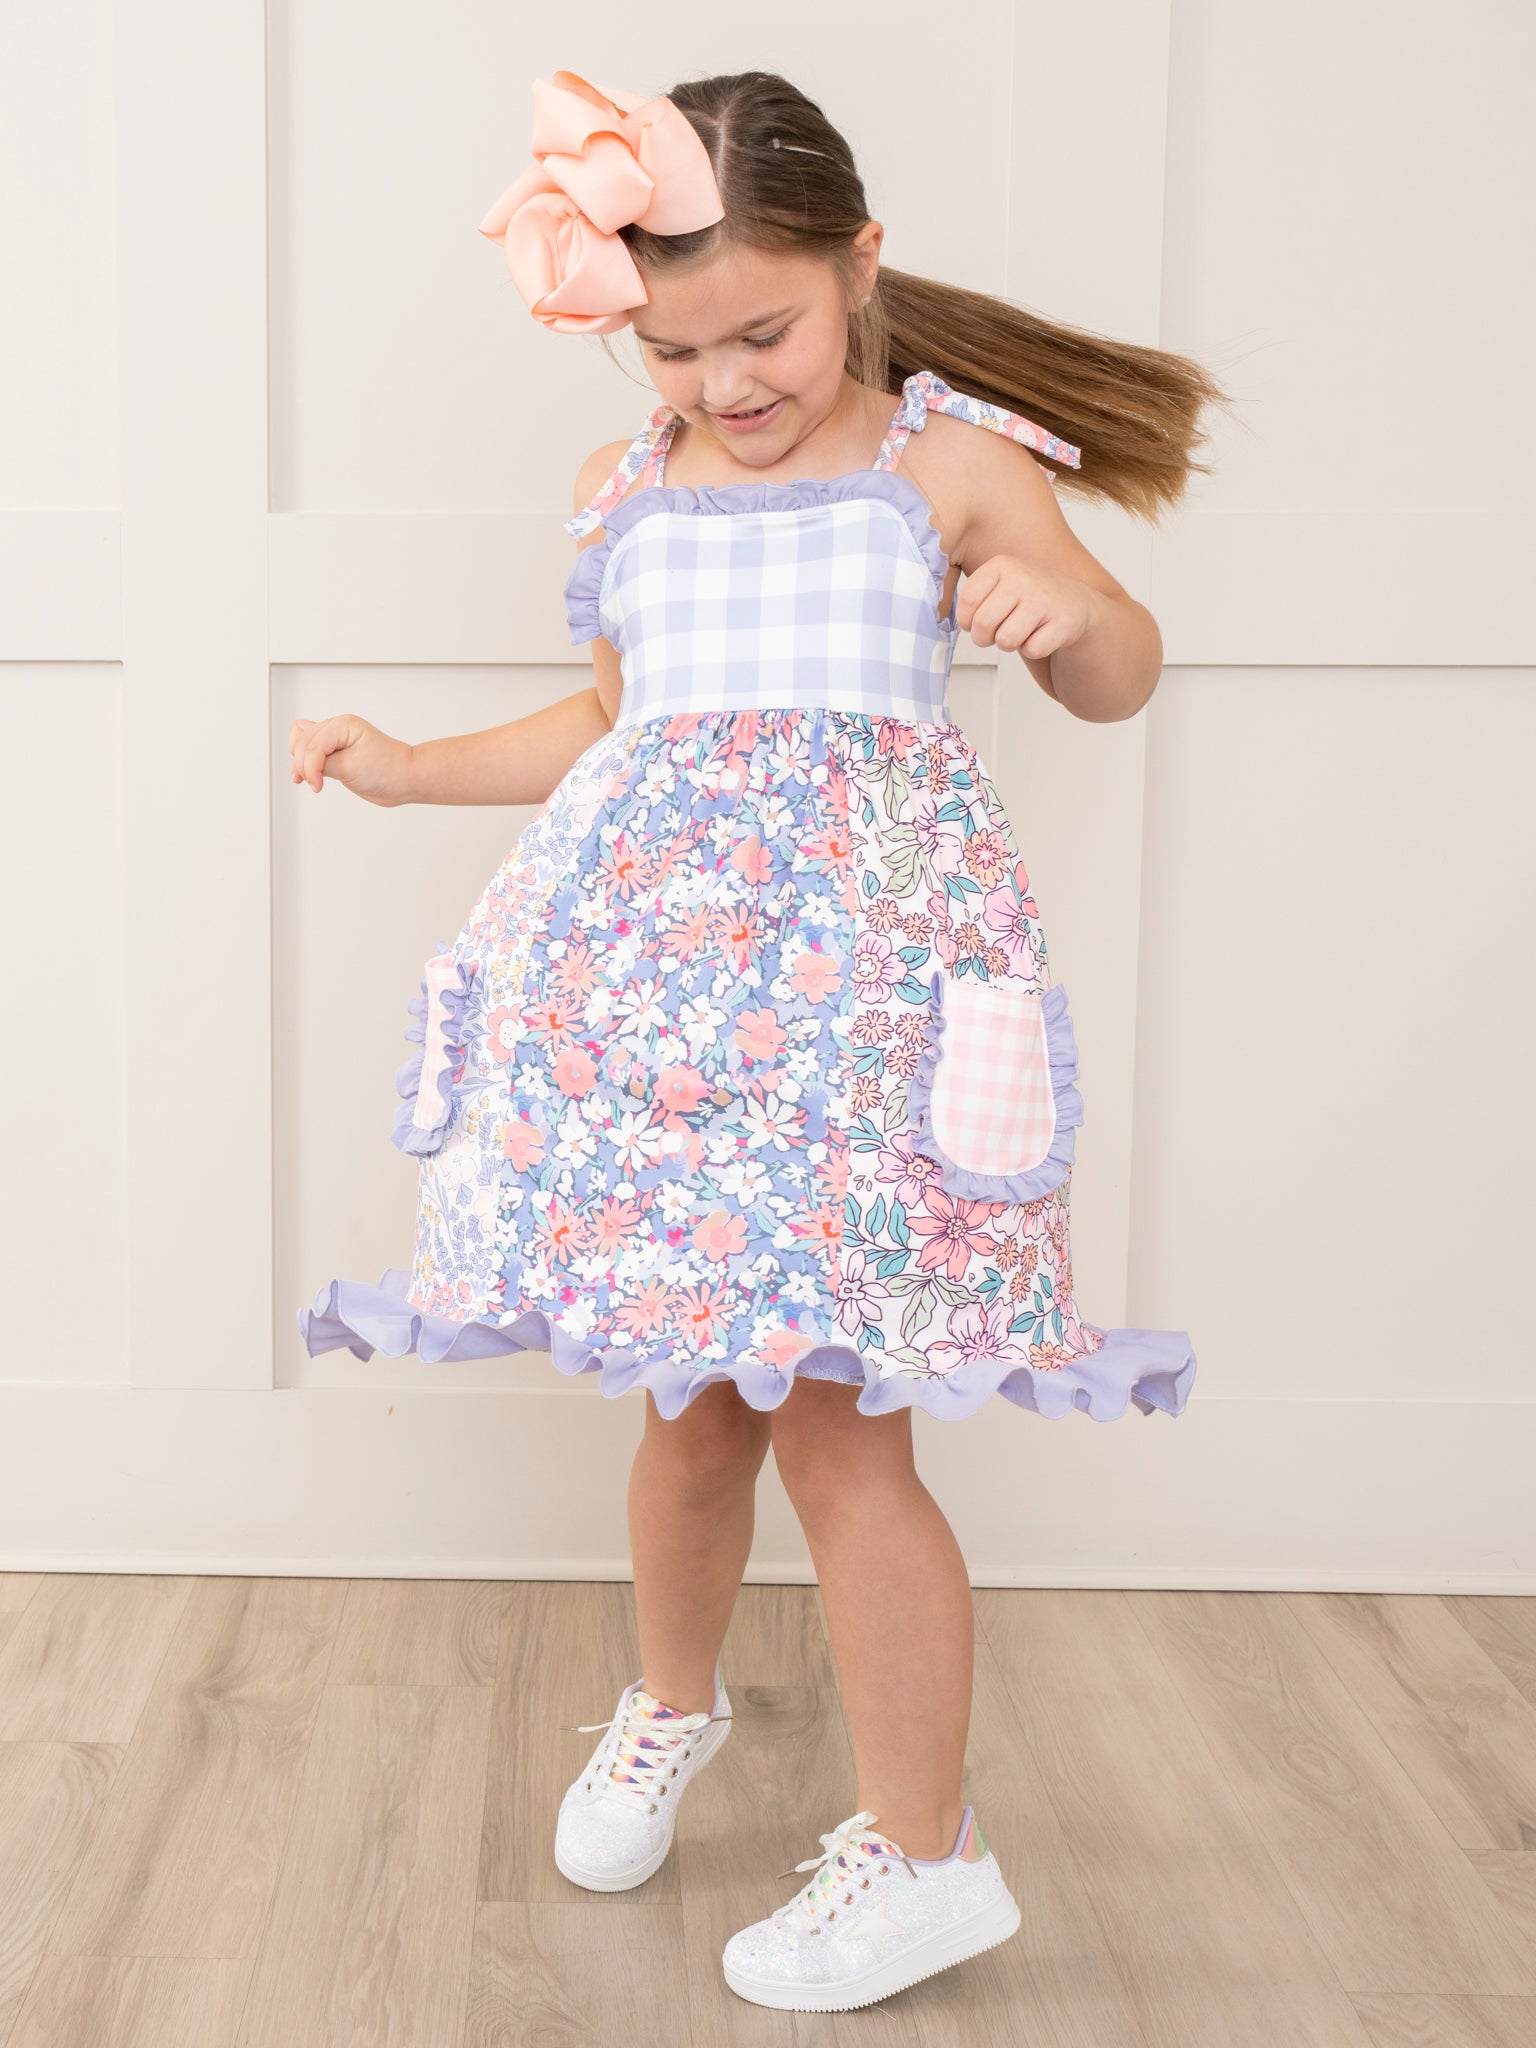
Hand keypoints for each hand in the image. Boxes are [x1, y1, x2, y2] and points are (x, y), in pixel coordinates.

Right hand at [288, 713, 415, 805]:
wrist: (404, 779)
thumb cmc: (387, 770)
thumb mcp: (351, 768)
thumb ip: (324, 765)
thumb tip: (306, 767)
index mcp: (343, 725)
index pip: (314, 743)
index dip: (311, 766)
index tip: (317, 787)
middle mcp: (337, 728)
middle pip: (303, 741)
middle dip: (303, 764)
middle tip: (316, 784)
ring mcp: (335, 739)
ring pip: (302, 742)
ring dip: (299, 761)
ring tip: (304, 780)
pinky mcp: (335, 753)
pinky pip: (309, 750)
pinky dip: (303, 762)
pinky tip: (303, 777)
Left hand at [955, 555, 1098, 657]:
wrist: (1076, 605)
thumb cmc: (1028, 600)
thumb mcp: (998, 586)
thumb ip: (970, 597)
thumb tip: (931, 613)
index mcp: (1001, 565)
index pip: (966, 602)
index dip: (968, 622)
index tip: (978, 621)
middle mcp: (1023, 576)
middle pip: (984, 625)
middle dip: (988, 638)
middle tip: (1000, 632)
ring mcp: (1045, 598)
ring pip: (1007, 640)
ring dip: (1012, 644)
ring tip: (1024, 629)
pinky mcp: (1064, 621)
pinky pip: (1032, 650)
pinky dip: (1034, 649)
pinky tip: (1044, 632)